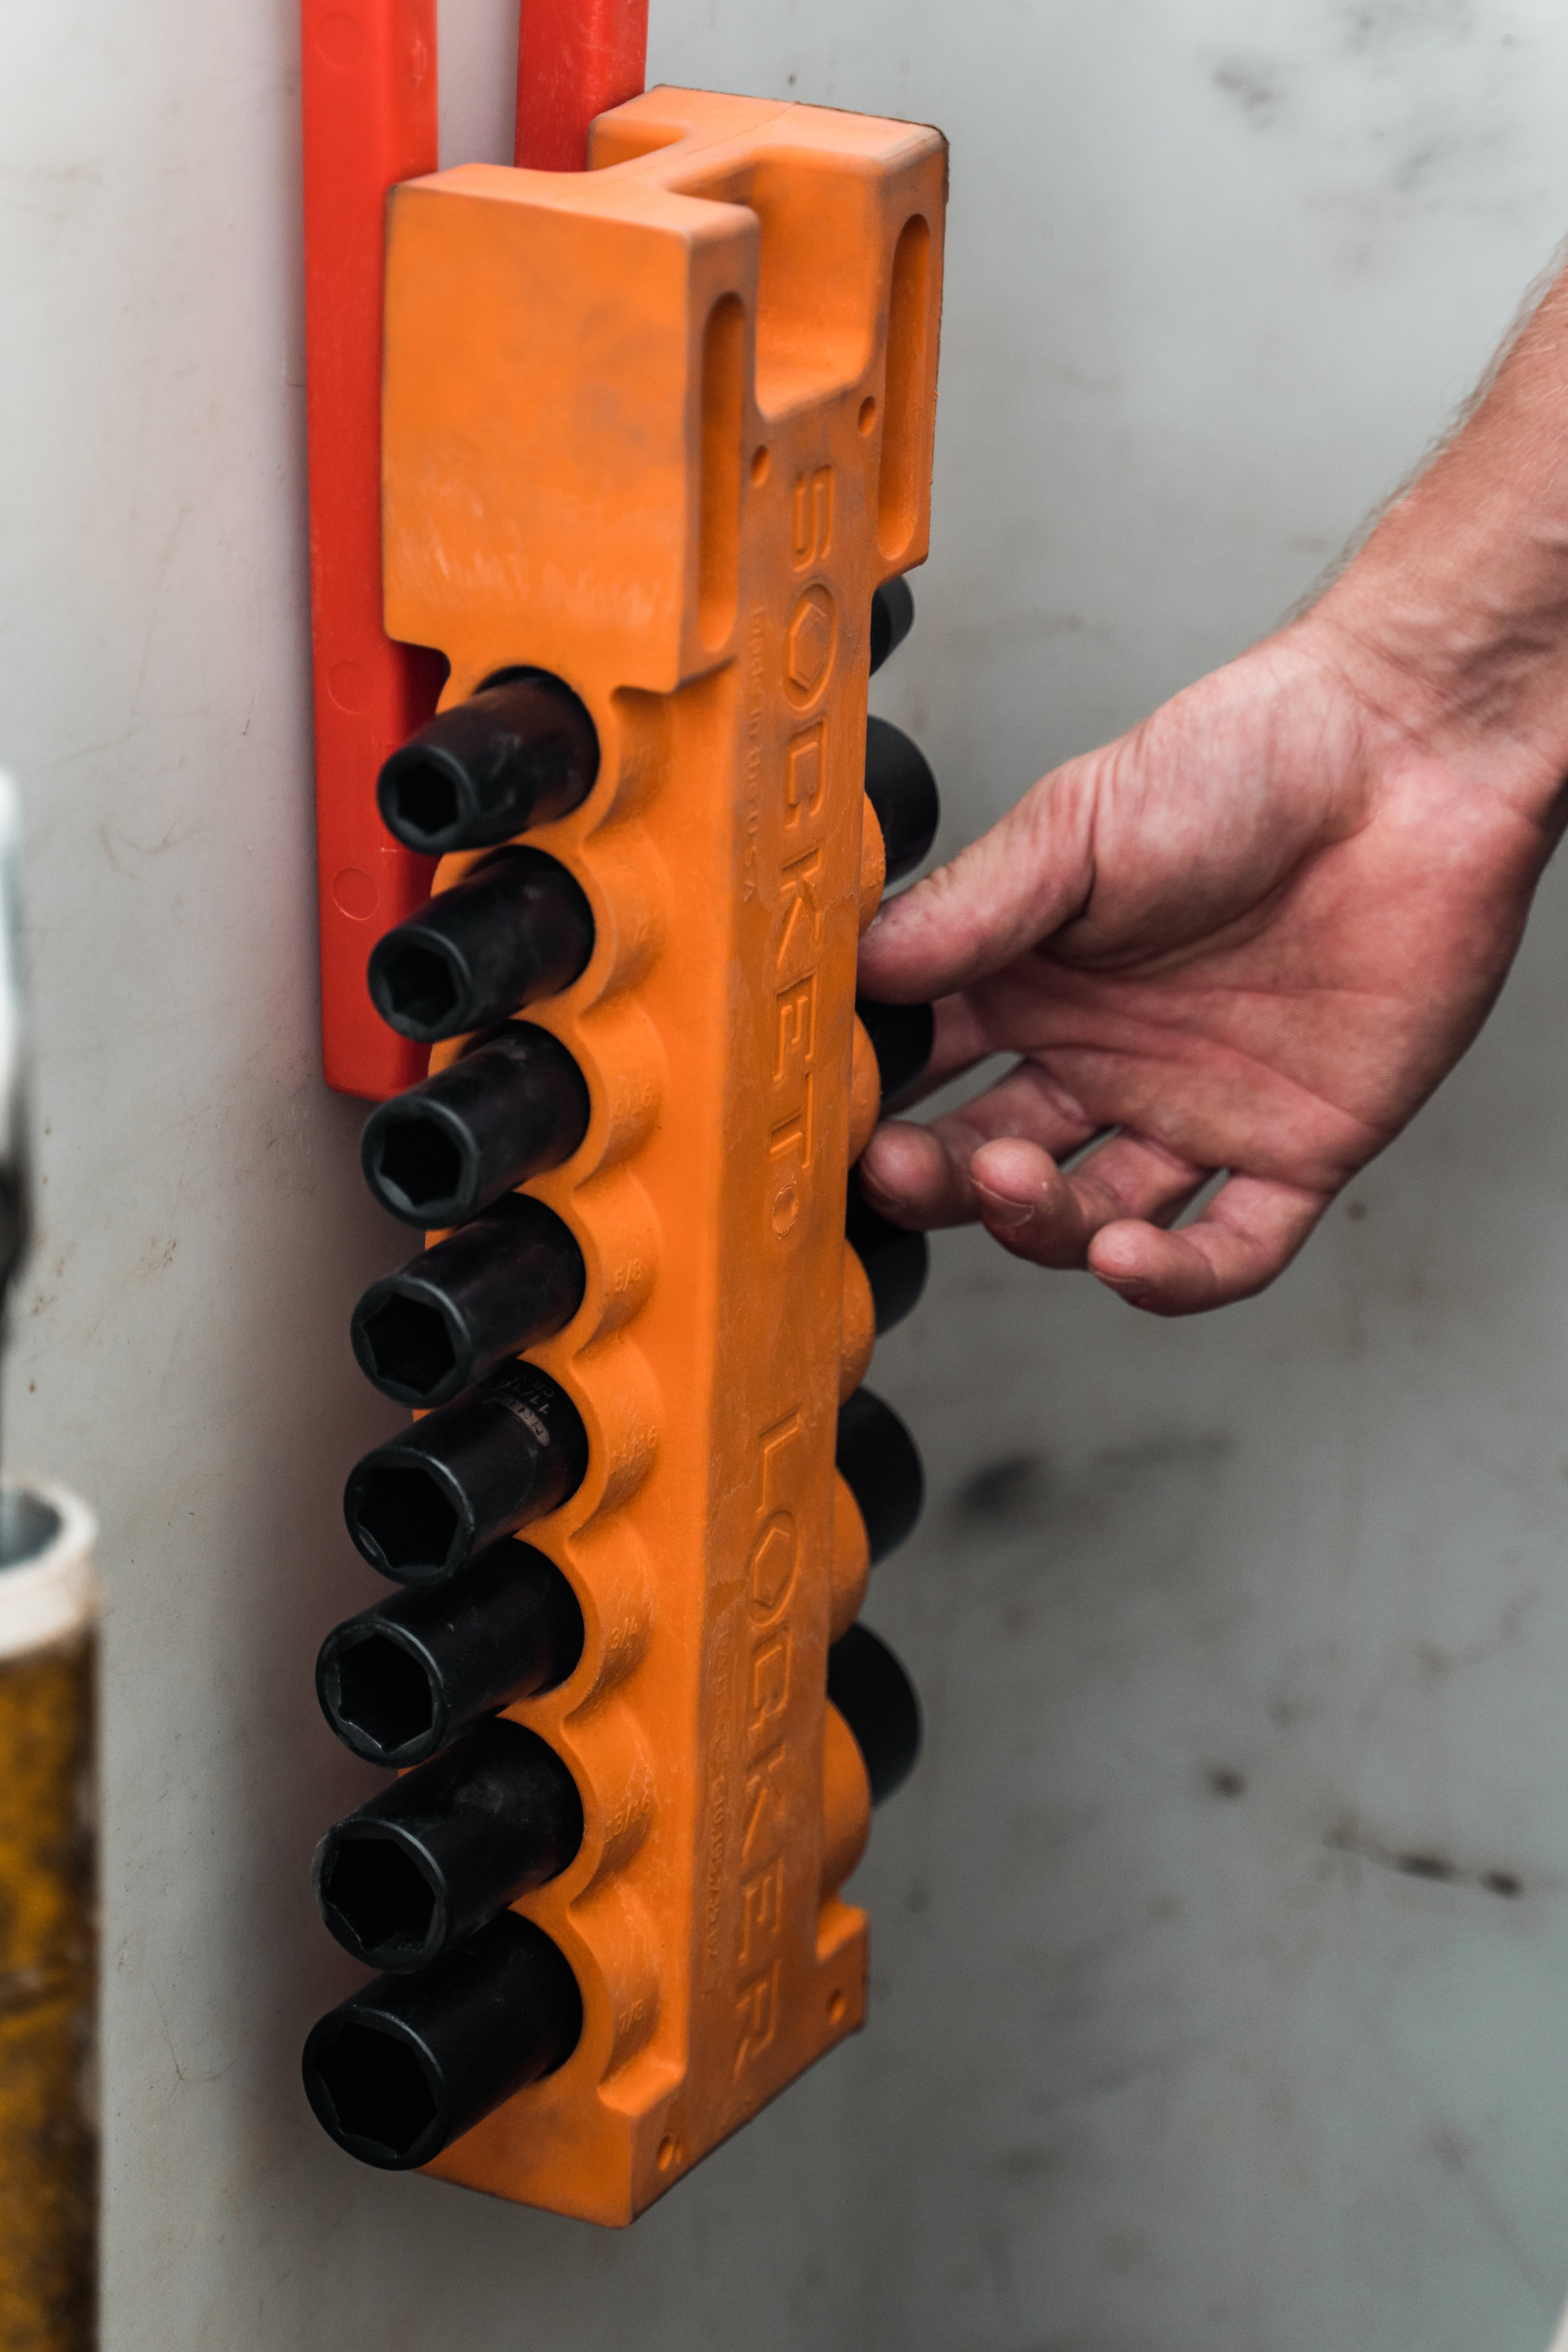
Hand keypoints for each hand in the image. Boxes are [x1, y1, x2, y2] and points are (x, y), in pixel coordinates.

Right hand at [855, 616, 1561, 1312]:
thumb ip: (970, 908)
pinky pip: (1233, 1250)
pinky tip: (1125, 1261)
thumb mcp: (1075, 825)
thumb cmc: (1244, 760)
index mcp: (1037, 984)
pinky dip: (1176, 1278)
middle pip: (995, 1165)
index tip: (830, 1119)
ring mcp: (1198, 1111)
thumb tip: (856, 971)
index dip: (877, 1106)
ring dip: (1041, 1226)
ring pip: (1095, 1217)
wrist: (1404, 755)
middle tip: (904, 1164)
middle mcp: (1107, 1059)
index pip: (928, 1072)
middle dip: (941, 1182)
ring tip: (1015, 1184)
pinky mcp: (1298, 1150)